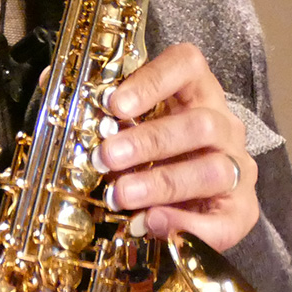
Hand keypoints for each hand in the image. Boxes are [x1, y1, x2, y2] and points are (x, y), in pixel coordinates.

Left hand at [98, 42, 258, 251]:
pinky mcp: (242, 211)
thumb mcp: (128, 125)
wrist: (190, 201)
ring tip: (121, 195)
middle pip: (200, 123)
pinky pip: (224, 221)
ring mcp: (237, 168)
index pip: (188, 65)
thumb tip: (49, 80)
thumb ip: (95, 104)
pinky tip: (151, 223)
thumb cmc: (152, 153)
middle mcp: (224, 126)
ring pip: (212, 169)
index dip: (153, 79)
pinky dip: (187, 226)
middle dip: (149, 141)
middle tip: (106, 156)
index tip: (114, 103)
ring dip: (162, 183)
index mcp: (196, 92)